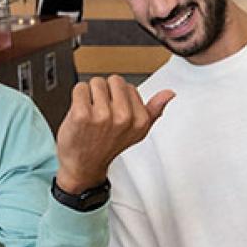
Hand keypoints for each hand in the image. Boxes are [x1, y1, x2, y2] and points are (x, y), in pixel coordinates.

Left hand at [55, 76, 174, 192]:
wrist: (83, 166)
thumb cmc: (106, 146)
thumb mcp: (137, 131)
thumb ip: (154, 110)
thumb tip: (169, 94)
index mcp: (139, 120)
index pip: (129, 87)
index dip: (119, 98)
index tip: (115, 114)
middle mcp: (123, 118)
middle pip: (114, 80)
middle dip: (106, 92)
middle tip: (101, 111)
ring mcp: (102, 116)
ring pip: (96, 82)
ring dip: (90, 95)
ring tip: (90, 113)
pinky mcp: (82, 114)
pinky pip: (80, 88)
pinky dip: (77, 97)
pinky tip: (80, 113)